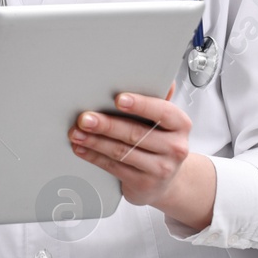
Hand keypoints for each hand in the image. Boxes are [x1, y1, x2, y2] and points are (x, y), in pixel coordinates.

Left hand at [68, 82, 217, 228]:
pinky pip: (114, 167)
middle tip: (85, 118)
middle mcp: (174, 147)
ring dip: (95, 141)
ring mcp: (161, 169)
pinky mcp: (143, 184)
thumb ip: (156, 98)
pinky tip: (82, 149)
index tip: (118, 99)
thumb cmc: (161, 143)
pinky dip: (94, 156)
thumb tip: (153, 74)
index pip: (162, 112)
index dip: (140, 105)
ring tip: (77, 133)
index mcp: (180, 124)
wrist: (167, 180)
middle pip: (136, 133)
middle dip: (107, 124)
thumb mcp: (165, 122)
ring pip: (121, 151)